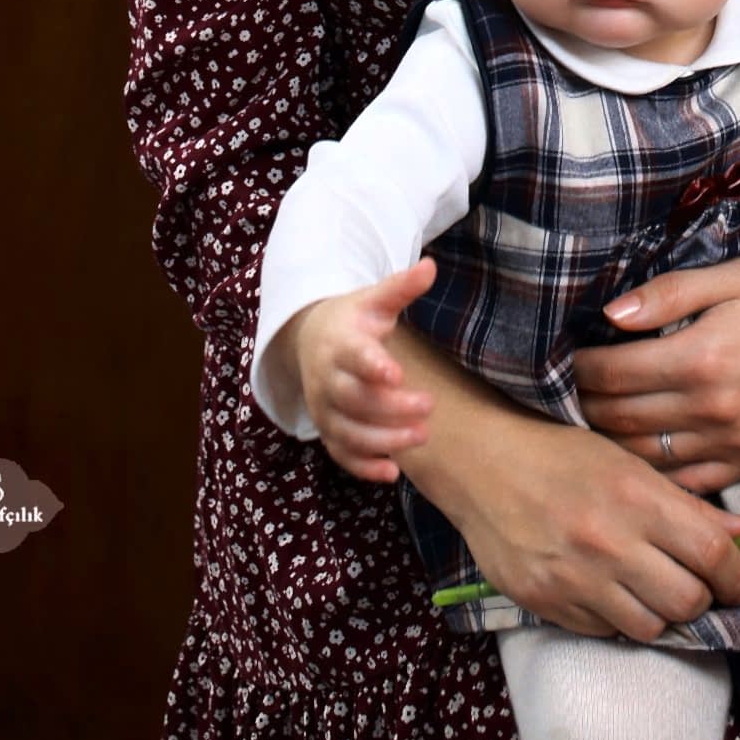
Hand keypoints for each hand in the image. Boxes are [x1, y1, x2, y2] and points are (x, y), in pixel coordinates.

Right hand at [289, 258, 438, 480]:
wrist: (308, 339)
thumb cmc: (352, 320)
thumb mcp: (374, 299)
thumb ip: (401, 287)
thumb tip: (431, 266)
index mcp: (339, 343)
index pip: (353, 356)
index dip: (372, 366)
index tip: (397, 374)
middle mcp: (326, 379)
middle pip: (354, 399)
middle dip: (390, 408)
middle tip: (429, 406)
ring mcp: (324, 409)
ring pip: (347, 432)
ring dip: (383, 440)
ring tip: (421, 436)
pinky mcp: (327, 431)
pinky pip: (340, 455)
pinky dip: (363, 467)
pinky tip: (392, 473)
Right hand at [428, 418, 739, 641]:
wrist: (482, 462)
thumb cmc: (561, 452)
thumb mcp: (629, 463)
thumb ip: (689, 506)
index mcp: (636, 496)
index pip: (711, 553)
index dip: (735, 575)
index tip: (736, 580)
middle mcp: (608, 541)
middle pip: (687, 599)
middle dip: (701, 597)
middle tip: (695, 584)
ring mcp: (575, 578)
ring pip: (650, 626)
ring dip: (661, 613)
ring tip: (653, 589)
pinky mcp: (547, 603)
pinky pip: (604, 632)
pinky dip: (618, 618)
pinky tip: (611, 591)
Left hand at [574, 245, 739, 493]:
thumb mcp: (729, 276)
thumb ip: (667, 295)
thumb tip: (609, 313)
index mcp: (702, 357)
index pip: (614, 375)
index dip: (580, 368)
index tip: (564, 359)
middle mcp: (714, 409)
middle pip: (622, 420)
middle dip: (585, 406)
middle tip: (566, 392)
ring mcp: (733, 442)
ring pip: (647, 458)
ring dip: (610, 443)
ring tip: (591, 423)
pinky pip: (687, 483)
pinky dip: (654, 475)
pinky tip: (635, 457)